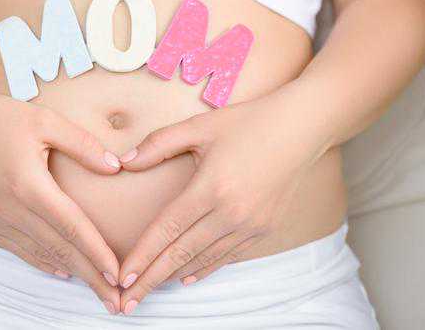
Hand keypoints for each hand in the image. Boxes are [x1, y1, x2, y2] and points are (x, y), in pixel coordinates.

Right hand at [0, 88, 122, 314]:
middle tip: (115, 300)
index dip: (97, 252)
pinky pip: (19, 250)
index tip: (118, 274)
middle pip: (60, 250)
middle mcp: (11, 210)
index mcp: (29, 185)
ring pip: (40, 255)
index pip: (71, 227)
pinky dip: (44, 262)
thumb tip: (115, 167)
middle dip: (91, 276)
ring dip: (71, 273)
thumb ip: (83, 144)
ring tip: (96, 290)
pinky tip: (63, 271)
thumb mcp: (44, 120)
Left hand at [116, 83, 330, 314]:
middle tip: (127, 303)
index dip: (142, 256)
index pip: (167, 229)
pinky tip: (185, 278)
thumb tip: (124, 161)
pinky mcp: (264, 229)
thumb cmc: (247, 122)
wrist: (301, 129)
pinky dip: (204, 269)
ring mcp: (250, 225)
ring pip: (203, 259)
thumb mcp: (199, 126)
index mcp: (211, 187)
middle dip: (151, 279)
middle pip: (181, 253)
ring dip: (174, 276)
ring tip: (150, 290)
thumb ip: (158, 144)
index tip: (122, 278)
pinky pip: (227, 256)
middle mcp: (231, 213)